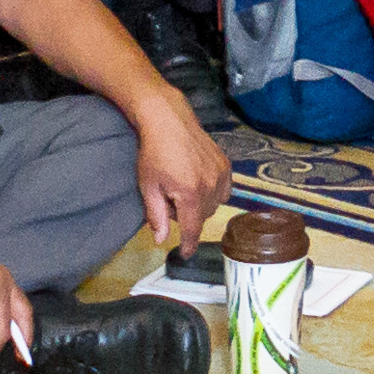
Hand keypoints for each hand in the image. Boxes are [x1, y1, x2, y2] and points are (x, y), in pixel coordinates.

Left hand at [129, 91, 233, 249]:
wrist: (168, 120)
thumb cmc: (153, 153)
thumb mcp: (148, 186)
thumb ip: (156, 216)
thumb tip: (161, 240)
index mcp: (190, 194)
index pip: (193, 229)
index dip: (189, 245)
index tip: (186, 253)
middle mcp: (210, 186)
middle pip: (202, 217)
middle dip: (188, 216)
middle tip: (170, 200)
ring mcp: (220, 174)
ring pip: (214, 205)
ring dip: (200, 205)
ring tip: (182, 188)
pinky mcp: (225, 165)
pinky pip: (224, 191)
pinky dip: (212, 193)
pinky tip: (198, 182)